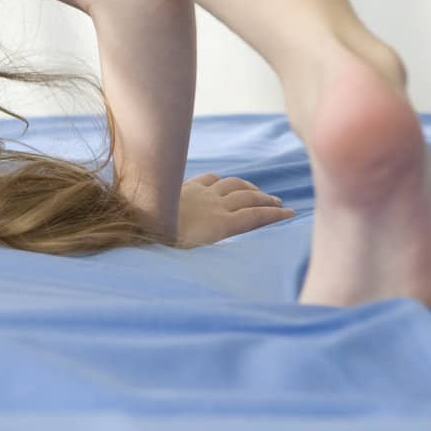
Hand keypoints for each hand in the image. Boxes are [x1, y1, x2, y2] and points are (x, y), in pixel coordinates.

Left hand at [176, 173, 295, 246]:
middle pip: (250, 197)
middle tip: (279, 203)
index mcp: (221, 224)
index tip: (292, 214)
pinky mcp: (186, 186)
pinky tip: (224, 182)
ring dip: (250, 187)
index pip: (256, 216)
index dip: (275, 215)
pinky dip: (222, 180)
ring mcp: (200, 193)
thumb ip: (219, 241)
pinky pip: (210, 178)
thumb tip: (234, 236)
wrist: (138, 223)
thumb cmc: (166, 245)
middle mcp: (215, 205)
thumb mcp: (197, 252)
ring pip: (234, 184)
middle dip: (267, 200)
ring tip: (258, 192)